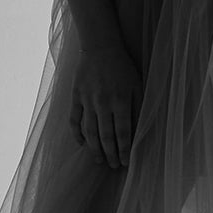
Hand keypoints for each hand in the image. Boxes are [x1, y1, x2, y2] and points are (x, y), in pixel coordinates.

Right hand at [69, 41, 141, 170]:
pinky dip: (77, 134)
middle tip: (113, 166)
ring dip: (94, 148)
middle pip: (105, 136)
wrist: (100, 47)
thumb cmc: (123, 67)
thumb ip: (138, 108)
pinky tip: (82, 144)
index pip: (123, 132)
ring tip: (99, 160)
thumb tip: (138, 131)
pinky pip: (74, 120)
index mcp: (121, 100)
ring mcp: (87, 100)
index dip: (124, 150)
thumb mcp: (137, 85)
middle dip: (110, 154)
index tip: (126, 162)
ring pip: (89, 131)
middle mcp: (103, 103)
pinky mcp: (76, 97)